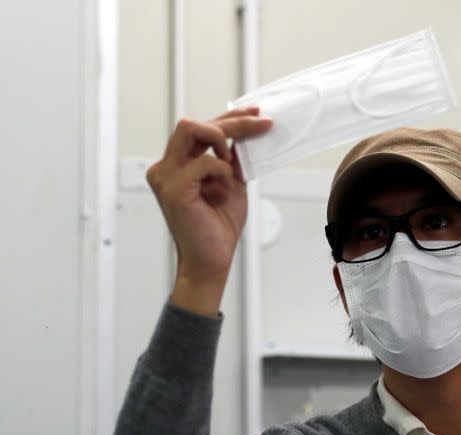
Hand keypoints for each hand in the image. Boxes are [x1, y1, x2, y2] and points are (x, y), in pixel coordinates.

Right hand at [146, 107, 272, 315]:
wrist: (212, 260)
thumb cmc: (218, 228)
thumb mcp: (231, 184)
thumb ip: (232, 160)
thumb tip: (246, 134)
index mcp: (176, 165)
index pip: (199, 130)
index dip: (229, 116)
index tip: (256, 113)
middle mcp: (165, 168)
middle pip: (193, 123)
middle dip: (231, 121)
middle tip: (261, 124)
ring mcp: (166, 177)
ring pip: (191, 130)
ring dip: (222, 139)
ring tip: (233, 164)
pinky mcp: (174, 189)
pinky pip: (204, 162)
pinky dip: (222, 170)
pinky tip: (227, 185)